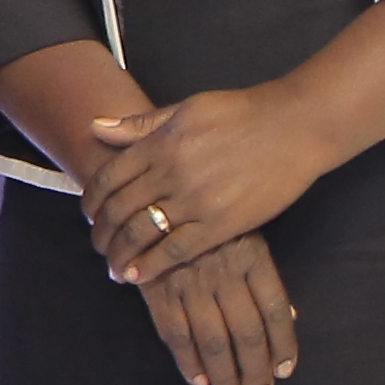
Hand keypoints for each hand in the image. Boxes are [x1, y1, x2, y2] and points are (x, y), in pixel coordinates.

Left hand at [78, 83, 343, 280]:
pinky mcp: (222, 224)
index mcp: (159, 145)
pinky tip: (138, 275)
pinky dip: (151, 266)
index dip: (92, 202)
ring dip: (119, 253)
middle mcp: (170, 174)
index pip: (108, 179)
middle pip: (118, 210)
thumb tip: (95, 126)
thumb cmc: (241, 113)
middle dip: (101, 233)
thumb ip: (140, 124)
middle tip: (98, 245)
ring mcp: (195, 201)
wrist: (294, 127)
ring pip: (141, 234)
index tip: (90, 215)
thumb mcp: (185, 108)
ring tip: (114, 266)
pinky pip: (176, 251)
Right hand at [136, 230, 303, 384]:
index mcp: (252, 256)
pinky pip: (175, 332)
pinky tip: (199, 379)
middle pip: (246, 332)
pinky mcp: (157, 288)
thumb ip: (263, 276)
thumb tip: (289, 317)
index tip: (285, 372)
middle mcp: (224, 272)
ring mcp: (189, 281)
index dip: (283, 345)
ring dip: (224, 373)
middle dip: (254, 370)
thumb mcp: (245, 236)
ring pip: (212, 338)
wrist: (152, 201)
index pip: (275, 310)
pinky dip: (188, 360)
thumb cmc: (208, 222)